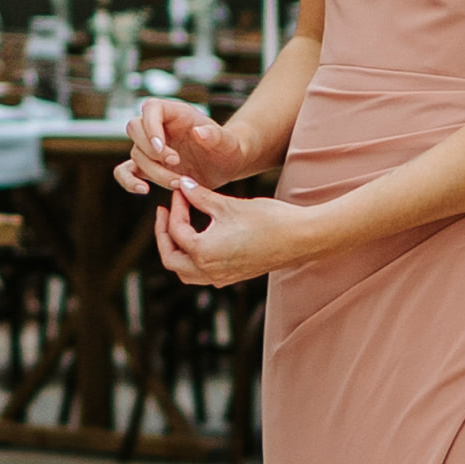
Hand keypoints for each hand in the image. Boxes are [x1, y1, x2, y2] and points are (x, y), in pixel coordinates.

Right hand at [112, 94, 235, 205]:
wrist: (225, 166)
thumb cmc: (227, 149)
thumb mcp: (228, 143)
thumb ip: (216, 137)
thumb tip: (198, 132)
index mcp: (176, 113)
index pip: (151, 108)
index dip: (150, 127)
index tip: (162, 148)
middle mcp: (159, 126)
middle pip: (135, 128)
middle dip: (152, 150)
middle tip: (176, 163)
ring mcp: (150, 147)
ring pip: (136, 153)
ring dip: (154, 171)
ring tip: (178, 183)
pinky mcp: (147, 167)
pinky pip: (125, 171)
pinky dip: (128, 180)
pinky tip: (144, 190)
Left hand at [153, 184, 313, 292]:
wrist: (301, 237)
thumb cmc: (267, 219)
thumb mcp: (228, 205)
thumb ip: (200, 196)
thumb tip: (181, 184)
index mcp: (203, 252)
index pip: (176, 231)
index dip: (175, 207)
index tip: (181, 189)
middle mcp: (209, 271)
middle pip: (170, 259)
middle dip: (163, 235)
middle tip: (166, 212)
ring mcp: (221, 278)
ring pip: (184, 272)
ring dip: (176, 251)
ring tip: (179, 227)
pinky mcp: (232, 278)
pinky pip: (201, 274)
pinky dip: (193, 259)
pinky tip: (200, 239)